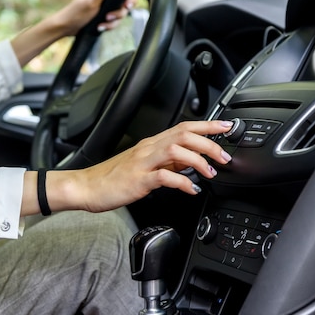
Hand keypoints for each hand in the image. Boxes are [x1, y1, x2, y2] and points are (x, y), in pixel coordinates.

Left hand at [55, 0, 137, 35]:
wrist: (68, 27)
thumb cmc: (77, 13)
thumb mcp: (91, 1)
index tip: (127, 3)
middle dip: (121, 11)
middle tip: (110, 16)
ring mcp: (106, 4)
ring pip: (121, 12)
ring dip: (113, 21)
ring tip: (102, 24)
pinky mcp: (105, 13)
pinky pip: (115, 20)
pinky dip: (109, 25)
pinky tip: (100, 27)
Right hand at [56, 120, 233, 212]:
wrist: (87, 187)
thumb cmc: (114, 177)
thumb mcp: (145, 165)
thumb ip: (167, 161)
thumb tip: (191, 161)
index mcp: (152, 144)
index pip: (184, 127)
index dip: (207, 125)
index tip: (226, 126)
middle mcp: (149, 149)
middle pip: (184, 135)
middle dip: (209, 143)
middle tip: (224, 156)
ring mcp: (143, 163)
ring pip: (176, 150)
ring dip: (198, 160)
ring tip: (210, 173)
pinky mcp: (138, 180)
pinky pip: (165, 177)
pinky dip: (183, 182)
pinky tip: (191, 189)